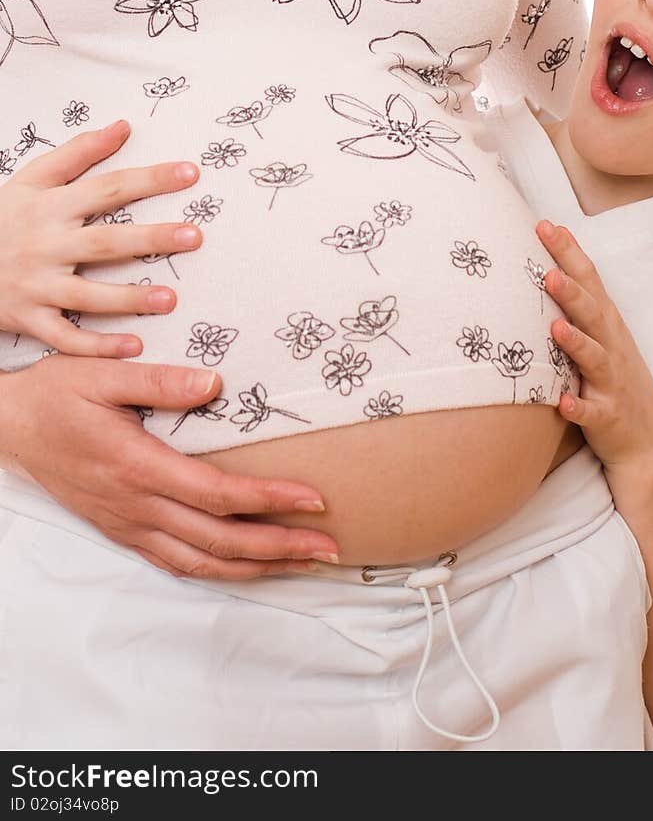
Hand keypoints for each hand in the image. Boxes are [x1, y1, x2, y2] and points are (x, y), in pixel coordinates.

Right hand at [0, 119, 204, 357]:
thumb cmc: (0, 218)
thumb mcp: (30, 179)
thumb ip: (78, 153)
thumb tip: (123, 127)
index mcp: (51, 207)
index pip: (109, 188)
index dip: (150, 180)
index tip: (190, 174)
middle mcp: (46, 245)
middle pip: (106, 241)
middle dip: (151, 239)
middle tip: (194, 236)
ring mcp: (37, 285)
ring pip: (88, 295)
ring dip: (129, 298)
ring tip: (170, 300)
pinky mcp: (29, 318)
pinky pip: (65, 336)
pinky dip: (96, 345)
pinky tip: (133, 346)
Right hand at [0, 355, 338, 578]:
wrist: (9, 428)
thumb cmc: (55, 395)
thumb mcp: (103, 373)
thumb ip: (160, 380)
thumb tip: (214, 384)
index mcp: (137, 467)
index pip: (217, 495)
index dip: (269, 501)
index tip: (313, 500)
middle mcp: (136, 506)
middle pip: (220, 541)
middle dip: (280, 547)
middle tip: (328, 548)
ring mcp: (128, 524)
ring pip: (202, 562)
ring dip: (257, 567)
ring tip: (303, 563)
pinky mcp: (122, 530)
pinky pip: (177, 562)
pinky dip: (218, 570)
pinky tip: (246, 567)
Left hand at [536, 219, 652, 478]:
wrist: (647, 438)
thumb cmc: (613, 376)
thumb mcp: (600, 334)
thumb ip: (577, 302)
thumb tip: (544, 261)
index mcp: (606, 323)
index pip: (588, 280)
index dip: (568, 253)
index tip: (543, 225)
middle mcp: (611, 347)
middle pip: (592, 313)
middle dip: (572, 291)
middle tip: (548, 271)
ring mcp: (611, 382)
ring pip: (593, 359)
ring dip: (575, 343)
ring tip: (555, 328)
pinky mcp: (608, 417)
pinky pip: (591, 413)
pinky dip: (578, 408)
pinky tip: (562, 403)